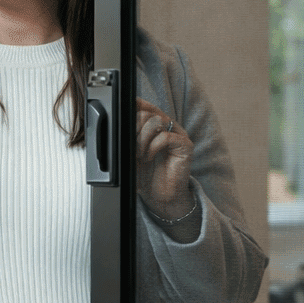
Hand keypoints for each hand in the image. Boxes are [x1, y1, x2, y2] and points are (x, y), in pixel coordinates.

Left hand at [134, 97, 194, 219]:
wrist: (161, 197)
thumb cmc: (147, 176)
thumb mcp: (131, 154)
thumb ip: (128, 138)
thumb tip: (118, 126)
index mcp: (156, 126)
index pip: (146, 106)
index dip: (135, 105)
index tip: (122, 111)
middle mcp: (168, 127)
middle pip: (148, 113)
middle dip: (134, 129)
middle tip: (132, 147)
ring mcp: (178, 135)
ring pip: (156, 122)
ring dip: (142, 139)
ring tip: (140, 155)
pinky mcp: (185, 146)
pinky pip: (165, 137)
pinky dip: (152, 147)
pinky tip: (149, 157)